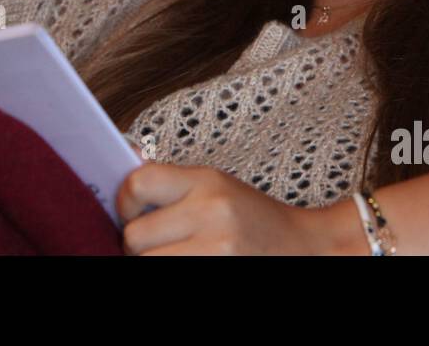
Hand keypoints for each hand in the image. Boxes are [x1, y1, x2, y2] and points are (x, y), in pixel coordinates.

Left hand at [115, 162, 330, 254]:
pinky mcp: (214, 275)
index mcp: (207, 182)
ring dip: (150, 261)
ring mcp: (217, 249)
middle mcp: (212, 213)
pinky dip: (167, 269)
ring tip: (172, 254)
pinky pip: (166, 275)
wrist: (303, 248)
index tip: (132, 212)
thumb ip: (170, 180)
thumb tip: (125, 153)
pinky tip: (185, 260)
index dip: (125, 202)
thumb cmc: (252, 219)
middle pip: (135, 236)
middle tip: (156, 243)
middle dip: (138, 243)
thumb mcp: (214, 186)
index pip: (138, 183)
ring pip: (146, 262)